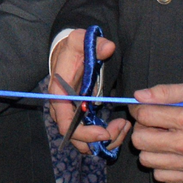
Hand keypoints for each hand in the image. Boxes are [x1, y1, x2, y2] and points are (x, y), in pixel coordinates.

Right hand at [48, 29, 131, 154]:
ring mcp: (71, 114)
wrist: (67, 52)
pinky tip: (119, 126)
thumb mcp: (80, 40)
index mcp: (60, 95)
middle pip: (75, 138)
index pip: (66, 124)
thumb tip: (107, 48)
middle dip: (99, 140)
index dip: (84, 134)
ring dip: (104, 141)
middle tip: (120, 129)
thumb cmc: (73, 48)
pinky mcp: (80, 116)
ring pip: (83, 141)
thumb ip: (94, 44)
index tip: (104, 133)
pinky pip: (90, 135)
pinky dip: (105, 137)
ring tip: (123, 127)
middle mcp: (62, 109)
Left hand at [129, 81, 182, 182]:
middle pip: (140, 140)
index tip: (143, 107)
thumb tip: (140, 96)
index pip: (145, 116)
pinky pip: (161, 175)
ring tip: (162, 137)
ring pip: (146, 160)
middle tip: (153, 123)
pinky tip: (170, 152)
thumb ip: (167, 92)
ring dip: (149, 147)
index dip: (139, 109)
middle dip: (141, 128)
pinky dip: (161, 164)